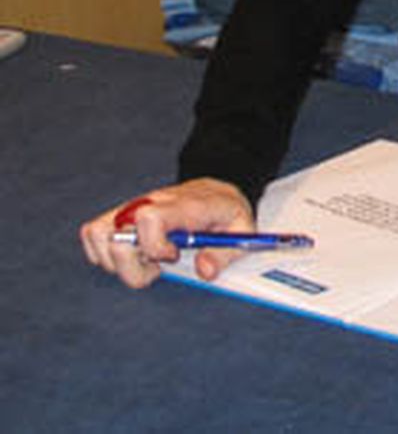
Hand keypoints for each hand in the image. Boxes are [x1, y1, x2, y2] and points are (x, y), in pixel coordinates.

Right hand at [80, 178, 253, 288]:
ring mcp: (132, 208)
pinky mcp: (121, 215)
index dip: (154, 247)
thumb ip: (225, 253)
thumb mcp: (241, 228)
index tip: (172, 257)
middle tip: (157, 267)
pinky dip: (105, 253)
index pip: (148, 219)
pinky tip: (134, 255)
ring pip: (97, 235)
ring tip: (145, 261)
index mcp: (181, 206)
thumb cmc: (225, 209)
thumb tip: (204, 271)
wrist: (216, 188)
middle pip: (115, 235)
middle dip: (132, 265)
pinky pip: (93, 234)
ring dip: (116, 261)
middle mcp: (150, 203)